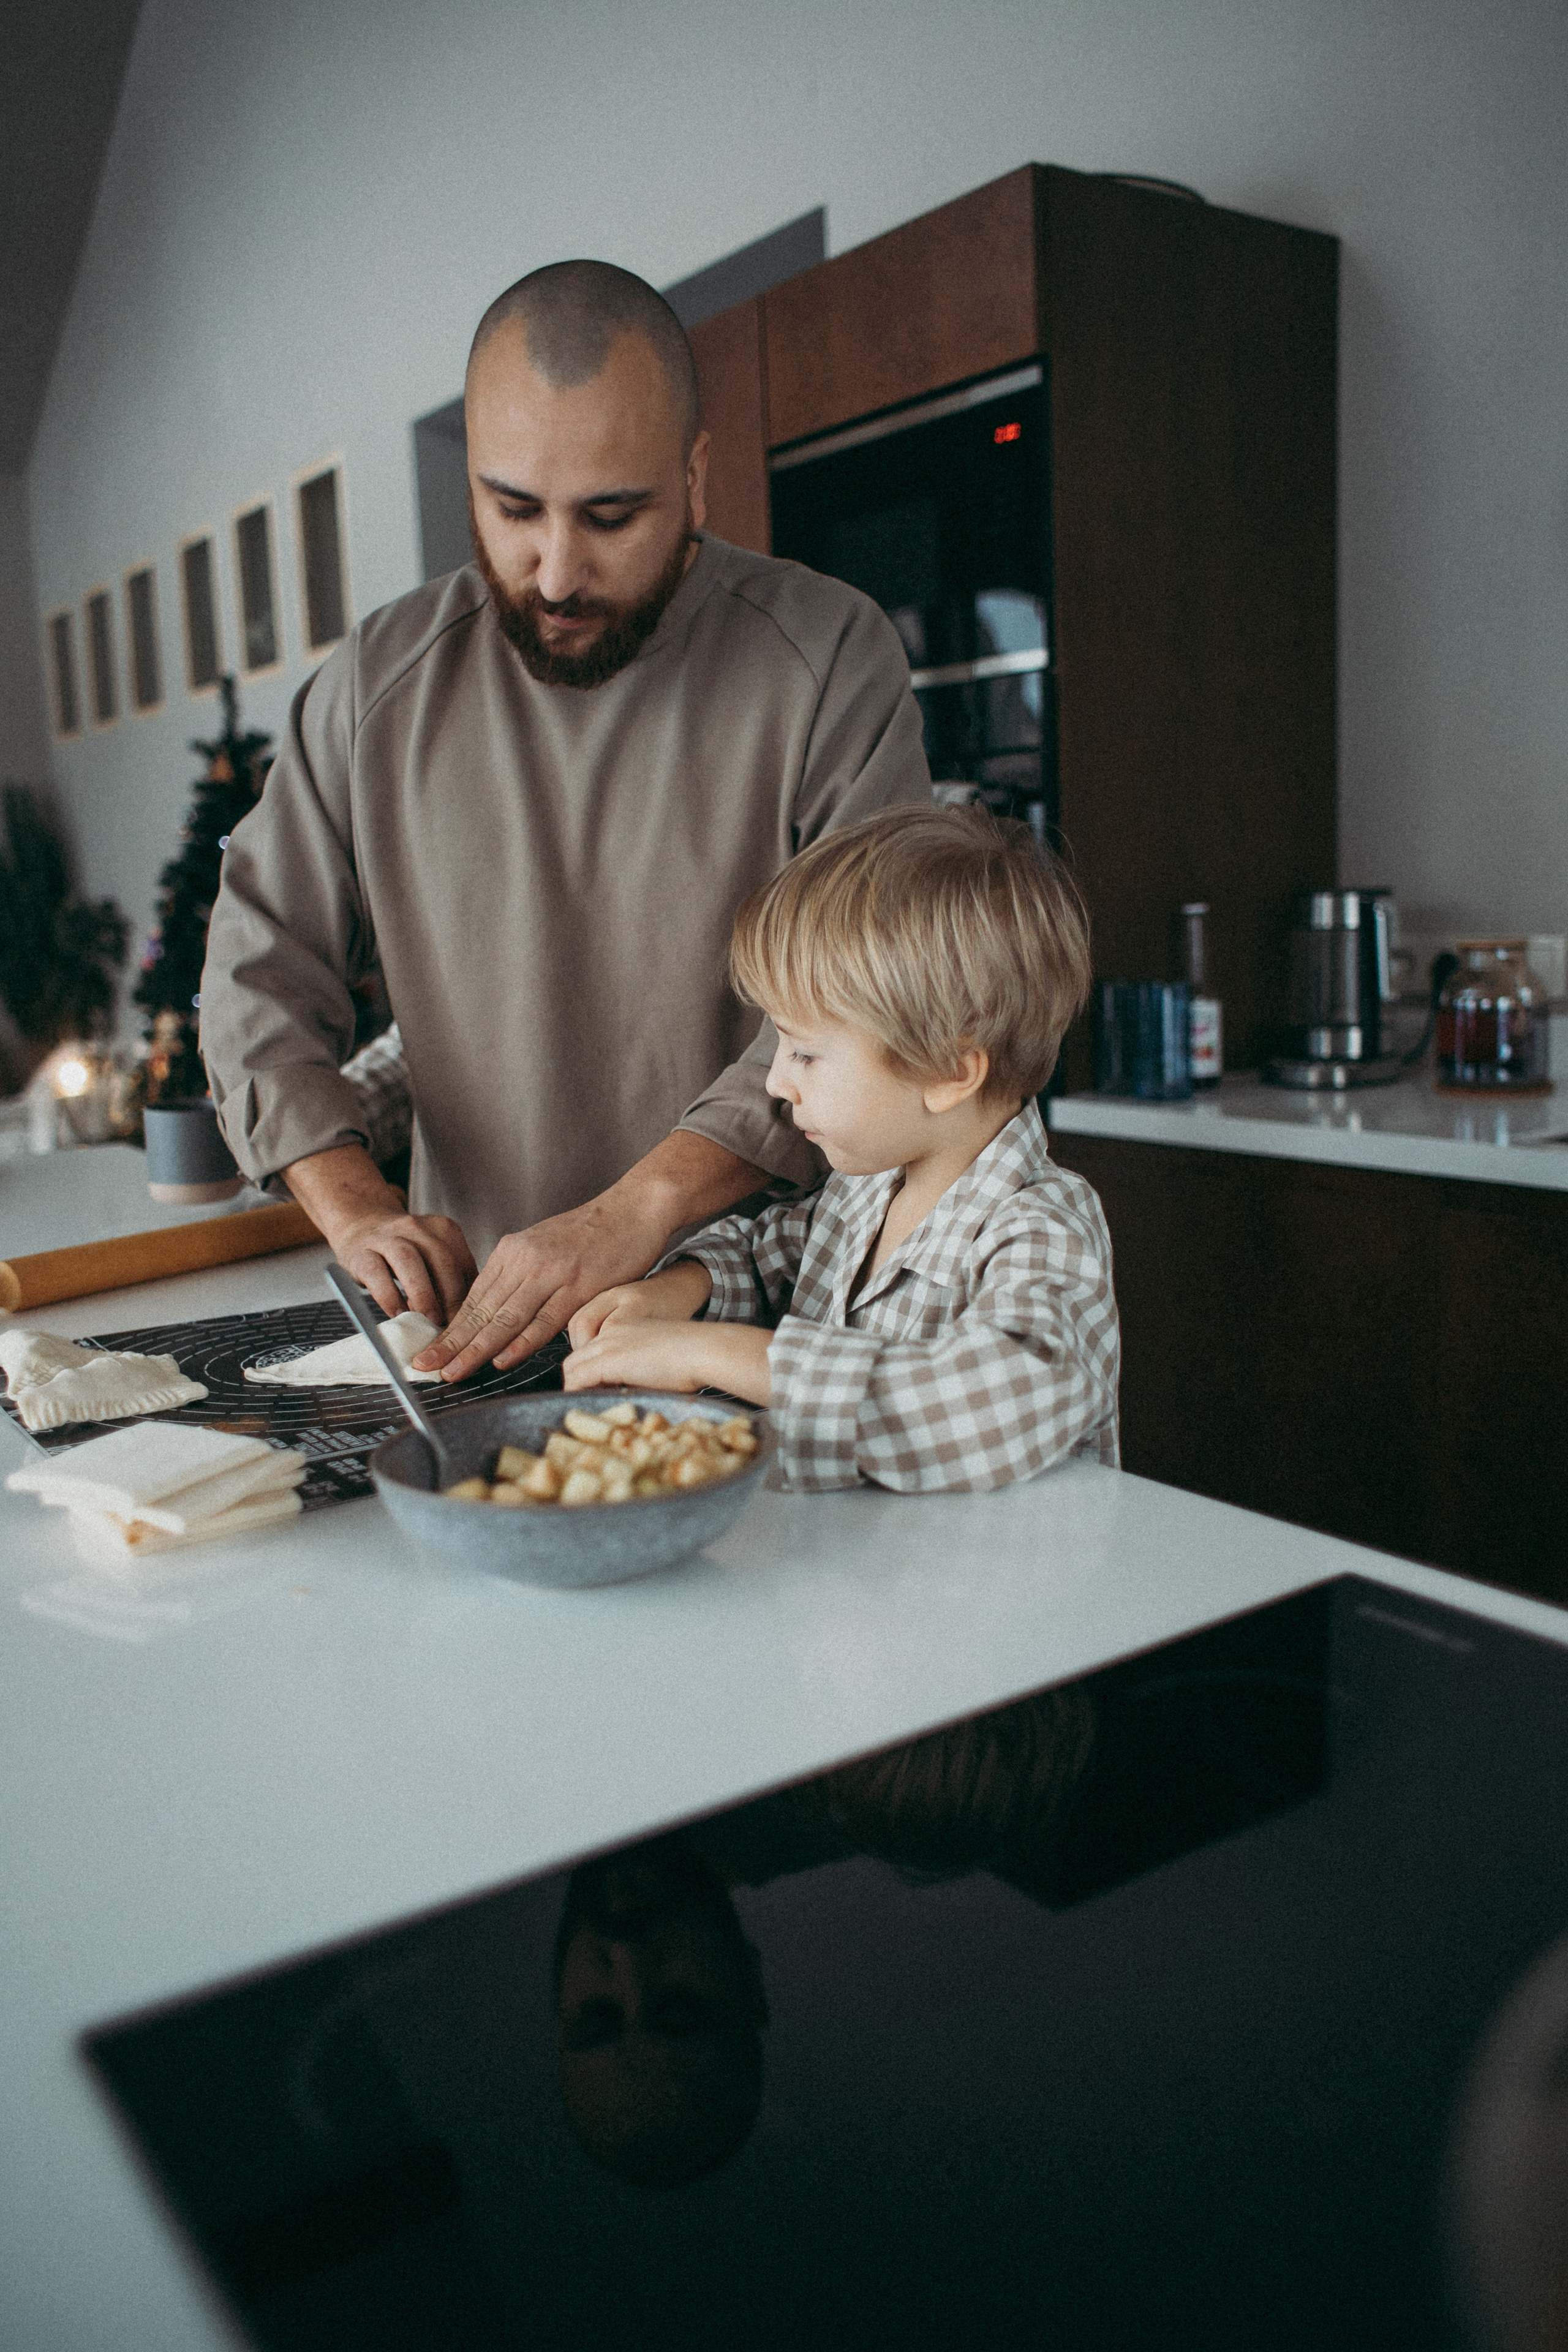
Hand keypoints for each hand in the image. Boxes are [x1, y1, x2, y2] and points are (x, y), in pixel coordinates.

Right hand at [333, 1208, 476, 1324]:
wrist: (361, 1224)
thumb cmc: (404, 1251)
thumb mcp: (431, 1256)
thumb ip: (450, 1279)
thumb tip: (467, 1316)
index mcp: (442, 1229)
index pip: (463, 1261)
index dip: (470, 1293)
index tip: (471, 1319)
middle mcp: (416, 1227)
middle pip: (441, 1258)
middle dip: (451, 1294)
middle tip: (454, 1324)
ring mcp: (386, 1237)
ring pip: (409, 1260)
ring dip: (423, 1294)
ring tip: (430, 1320)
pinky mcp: (360, 1253)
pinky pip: (376, 1274)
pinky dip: (390, 1297)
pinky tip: (398, 1315)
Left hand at [413, 1132, 767, 1379]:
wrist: (635, 1208)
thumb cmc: (594, 1233)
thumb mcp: (544, 1248)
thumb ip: (520, 1277)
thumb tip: (497, 1313)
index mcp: (513, 1251)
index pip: (473, 1298)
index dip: (449, 1329)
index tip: (429, 1351)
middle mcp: (526, 1259)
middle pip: (481, 1309)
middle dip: (450, 1343)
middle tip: (425, 1367)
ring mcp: (553, 1272)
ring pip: (505, 1317)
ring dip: (476, 1349)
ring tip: (453, 1371)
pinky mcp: (581, 1285)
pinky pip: (545, 1319)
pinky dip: (521, 1341)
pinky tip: (502, 1358)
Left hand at [564, 1319, 771, 1405]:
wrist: (705, 1349)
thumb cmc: (696, 1357)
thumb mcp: (664, 1359)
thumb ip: (644, 1370)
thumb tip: (635, 1393)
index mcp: (627, 1327)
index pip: (592, 1350)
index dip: (589, 1374)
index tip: (596, 1392)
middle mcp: (612, 1332)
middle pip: (576, 1358)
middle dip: (577, 1382)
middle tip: (588, 1402)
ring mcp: (609, 1344)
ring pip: (572, 1368)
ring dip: (576, 1389)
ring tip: (588, 1408)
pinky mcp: (609, 1359)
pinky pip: (577, 1379)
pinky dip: (577, 1394)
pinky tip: (587, 1406)